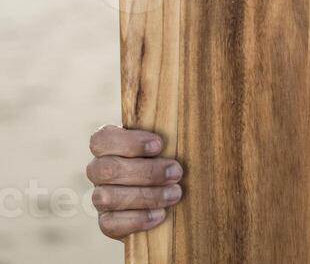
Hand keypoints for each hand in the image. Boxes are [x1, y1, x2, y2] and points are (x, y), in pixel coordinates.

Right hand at [87, 125, 183, 239]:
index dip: (129, 143)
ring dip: (145, 196)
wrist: (175, 193)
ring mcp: (100, 197)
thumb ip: (172, 127)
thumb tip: (191, 104)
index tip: (160, 145)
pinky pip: (109, 224)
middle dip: (146, 172)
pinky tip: (160, 214)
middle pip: (106, 170)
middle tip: (176, 173)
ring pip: (106, 197)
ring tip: (174, 194)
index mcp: (109, 146)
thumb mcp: (173, 140)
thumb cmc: (173, 158)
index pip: (102, 140)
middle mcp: (99, 171)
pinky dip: (137, 219)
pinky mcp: (107, 222)